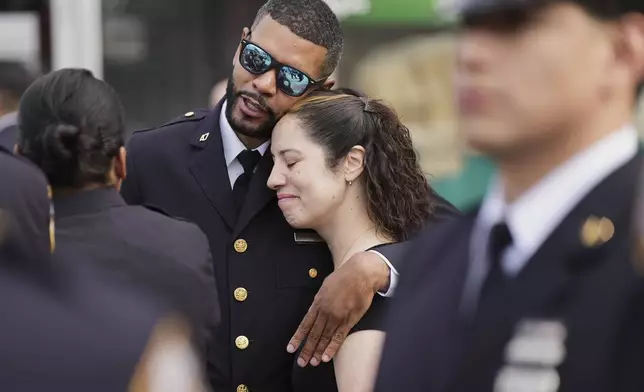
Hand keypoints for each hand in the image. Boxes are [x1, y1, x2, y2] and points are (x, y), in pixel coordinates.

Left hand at [287, 251, 389, 366]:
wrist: (360, 274)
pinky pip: (339, 337)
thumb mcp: (325, 285)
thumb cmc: (343, 277)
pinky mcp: (349, 320)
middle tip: (301, 362)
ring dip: (318, 351)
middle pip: (314, 334)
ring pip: (325, 338)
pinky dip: (332, 348)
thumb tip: (315, 307)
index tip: (291, 348)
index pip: (305, 324)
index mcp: (318, 303)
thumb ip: (319, 299)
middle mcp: (325, 311)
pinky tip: (326, 357)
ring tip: (313, 362)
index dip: (298, 338)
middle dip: (306, 349)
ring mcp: (337, 317)